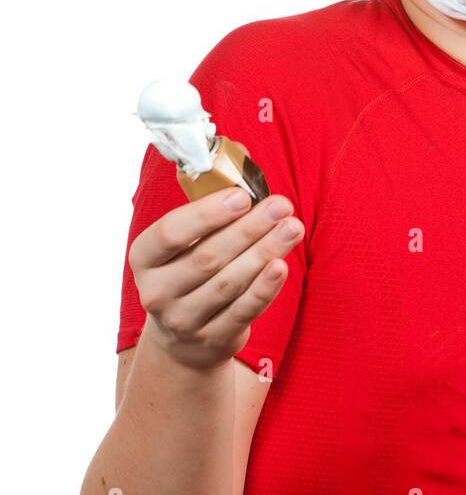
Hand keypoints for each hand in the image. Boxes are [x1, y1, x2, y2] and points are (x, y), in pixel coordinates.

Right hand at [129, 187, 304, 370]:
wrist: (183, 337)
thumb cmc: (191, 267)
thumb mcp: (188, 238)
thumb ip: (211, 196)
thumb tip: (244, 156)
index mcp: (145, 257)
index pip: (170, 233)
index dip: (207, 214)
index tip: (242, 196)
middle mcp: (157, 291)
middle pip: (207, 257)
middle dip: (248, 229)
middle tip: (281, 205)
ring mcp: (183, 319)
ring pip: (229, 283)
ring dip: (264, 252)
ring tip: (292, 228)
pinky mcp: (213, 338)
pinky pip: (244, 311)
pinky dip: (264, 288)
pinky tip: (281, 265)